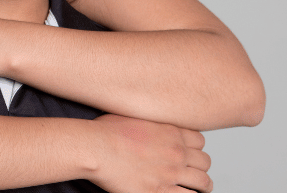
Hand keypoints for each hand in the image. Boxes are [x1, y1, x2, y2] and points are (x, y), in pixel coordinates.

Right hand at [90, 114, 211, 192]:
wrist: (95, 147)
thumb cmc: (104, 131)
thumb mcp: (132, 115)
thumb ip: (148, 122)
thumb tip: (146, 124)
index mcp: (171, 132)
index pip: (199, 141)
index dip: (194, 148)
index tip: (188, 153)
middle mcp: (176, 152)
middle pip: (204, 162)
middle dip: (199, 167)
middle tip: (192, 171)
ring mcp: (171, 173)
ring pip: (203, 182)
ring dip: (201, 185)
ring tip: (197, 189)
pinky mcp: (161, 191)